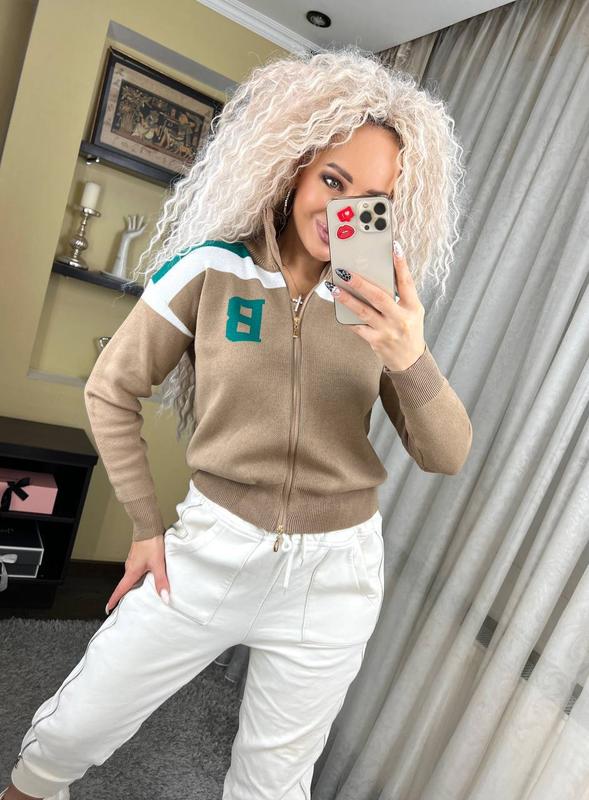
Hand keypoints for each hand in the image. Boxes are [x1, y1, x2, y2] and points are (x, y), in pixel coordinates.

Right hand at [105, 534, 169, 613]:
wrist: (148, 526)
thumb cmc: (151, 543)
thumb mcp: (158, 564)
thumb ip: (161, 581)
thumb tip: (164, 597)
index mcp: (132, 571)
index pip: (120, 589)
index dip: (114, 600)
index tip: (108, 608)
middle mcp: (130, 567)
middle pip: (126, 585)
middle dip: (126, 595)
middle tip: (127, 605)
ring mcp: (133, 561)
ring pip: (132, 577)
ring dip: (134, 585)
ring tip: (139, 593)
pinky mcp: (137, 556)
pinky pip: (136, 570)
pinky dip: (139, 576)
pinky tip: (147, 577)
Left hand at [327, 241, 425, 370]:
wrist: (410, 360)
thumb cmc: (409, 330)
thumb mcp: (413, 311)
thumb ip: (401, 294)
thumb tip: (383, 272)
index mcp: (413, 307)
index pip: (407, 283)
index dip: (401, 265)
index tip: (394, 248)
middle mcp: (401, 318)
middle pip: (380, 297)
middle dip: (361, 283)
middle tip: (345, 272)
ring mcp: (388, 331)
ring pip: (364, 312)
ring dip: (347, 299)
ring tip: (335, 288)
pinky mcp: (376, 341)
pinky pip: (358, 327)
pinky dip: (347, 317)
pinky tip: (337, 308)